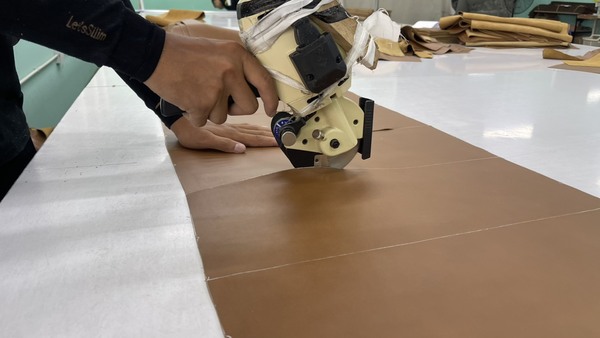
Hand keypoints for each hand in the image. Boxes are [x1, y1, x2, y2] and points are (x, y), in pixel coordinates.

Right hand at [144, 32, 277, 126]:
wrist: (155, 55)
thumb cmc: (185, 54)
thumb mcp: (219, 51)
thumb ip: (238, 68)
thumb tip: (256, 91)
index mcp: (238, 55)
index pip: (265, 81)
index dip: (271, 99)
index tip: (272, 110)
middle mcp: (231, 71)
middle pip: (249, 107)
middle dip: (236, 109)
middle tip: (219, 98)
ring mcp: (217, 88)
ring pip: (224, 116)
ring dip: (210, 110)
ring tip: (196, 91)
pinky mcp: (202, 104)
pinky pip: (204, 120)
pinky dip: (194, 114)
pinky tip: (186, 96)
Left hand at [170, 116, 276, 152]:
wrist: (175, 116)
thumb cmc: (187, 131)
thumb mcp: (202, 141)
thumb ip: (222, 144)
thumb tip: (241, 149)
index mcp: (228, 133)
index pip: (251, 138)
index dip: (265, 141)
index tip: (278, 143)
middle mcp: (230, 128)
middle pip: (253, 132)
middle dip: (268, 135)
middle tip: (282, 138)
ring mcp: (226, 125)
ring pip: (249, 127)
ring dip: (262, 131)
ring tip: (273, 132)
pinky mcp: (222, 124)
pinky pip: (241, 125)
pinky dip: (251, 126)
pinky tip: (253, 127)